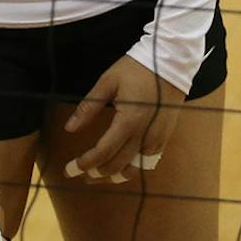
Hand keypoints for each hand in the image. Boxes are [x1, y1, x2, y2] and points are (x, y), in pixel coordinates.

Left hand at [64, 55, 185, 183]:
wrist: (171, 63)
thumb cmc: (136, 69)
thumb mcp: (107, 82)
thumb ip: (88, 108)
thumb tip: (69, 129)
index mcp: (128, 122)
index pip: (103, 153)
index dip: (84, 164)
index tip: (69, 169)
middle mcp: (144, 136)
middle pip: (117, 166)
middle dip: (95, 173)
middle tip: (78, 174)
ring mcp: (157, 140)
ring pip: (134, 170)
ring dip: (113, 176)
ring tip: (96, 177)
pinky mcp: (164, 139)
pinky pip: (147, 163)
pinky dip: (131, 169)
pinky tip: (120, 169)